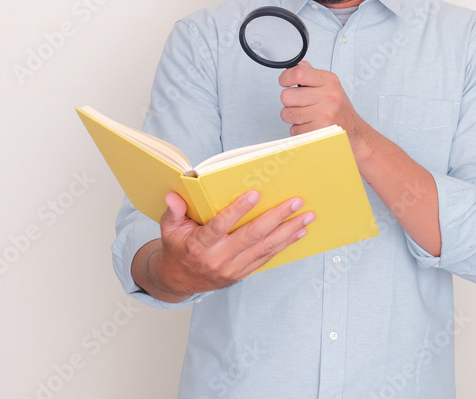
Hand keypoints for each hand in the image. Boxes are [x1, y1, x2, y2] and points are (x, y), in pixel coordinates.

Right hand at [140, 190, 314, 300]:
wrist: (179, 280)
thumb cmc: (178, 249)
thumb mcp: (169, 229)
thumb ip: (173, 212)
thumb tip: (174, 196)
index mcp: (200, 245)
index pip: (220, 226)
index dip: (237, 210)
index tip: (255, 194)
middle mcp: (219, 258)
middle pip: (251, 236)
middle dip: (276, 217)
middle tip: (295, 202)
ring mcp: (232, 268)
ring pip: (265, 248)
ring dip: (288, 231)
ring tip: (306, 216)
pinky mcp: (242, 273)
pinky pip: (266, 258)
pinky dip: (284, 245)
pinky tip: (298, 232)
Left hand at [278, 61, 372, 160]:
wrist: (353, 129)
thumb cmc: (339, 107)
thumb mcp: (330, 85)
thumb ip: (312, 74)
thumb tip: (298, 65)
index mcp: (329, 81)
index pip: (299, 74)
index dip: (285, 78)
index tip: (285, 82)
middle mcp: (328, 96)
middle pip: (286, 96)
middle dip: (289, 101)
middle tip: (300, 103)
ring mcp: (323, 115)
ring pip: (287, 114)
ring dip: (293, 116)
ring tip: (307, 115)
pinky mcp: (319, 131)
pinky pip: (294, 130)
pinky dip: (299, 130)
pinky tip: (311, 125)